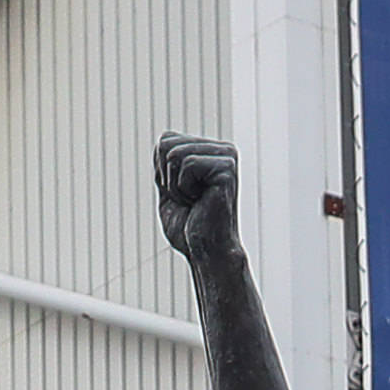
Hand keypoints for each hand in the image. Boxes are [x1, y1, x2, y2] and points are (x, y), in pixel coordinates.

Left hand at [153, 131, 239, 264]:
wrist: (205, 251)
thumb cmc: (188, 226)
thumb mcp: (169, 187)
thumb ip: (166, 162)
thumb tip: (164, 139)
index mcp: (210, 150)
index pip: (165, 139)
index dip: (162, 171)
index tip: (182, 193)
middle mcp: (222, 149)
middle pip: (167, 143)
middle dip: (167, 178)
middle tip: (188, 200)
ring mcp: (227, 157)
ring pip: (174, 154)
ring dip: (175, 186)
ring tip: (195, 202)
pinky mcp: (226, 168)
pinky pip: (187, 164)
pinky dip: (184, 189)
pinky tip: (201, 202)